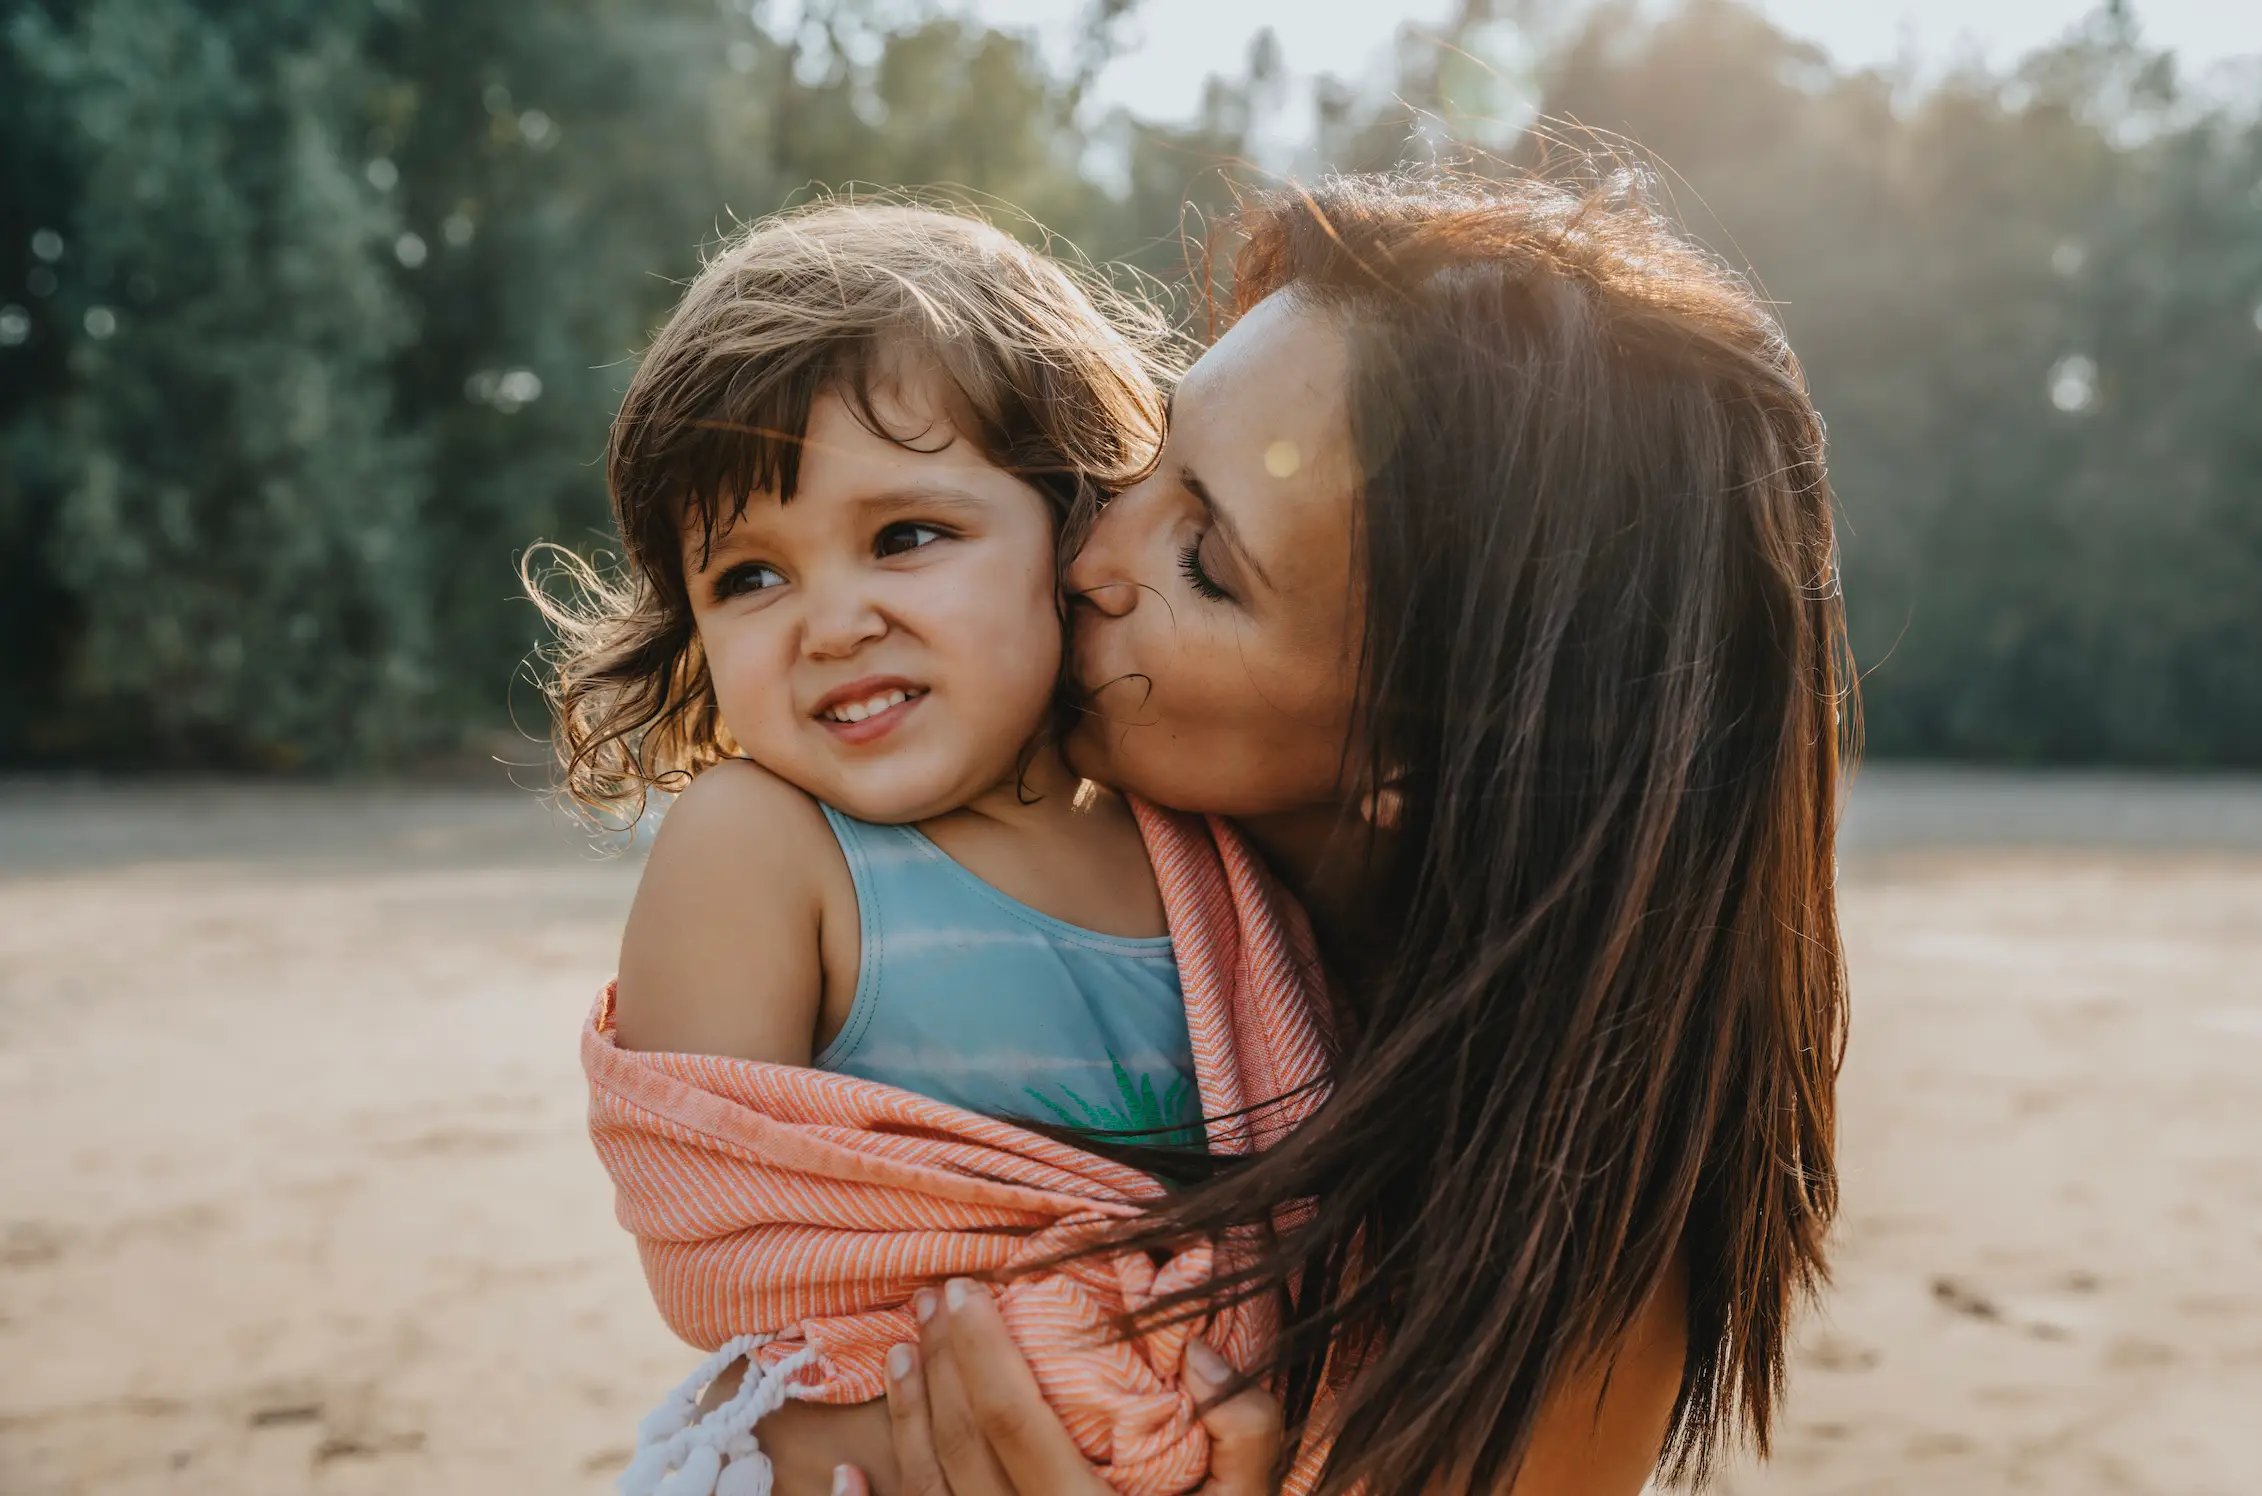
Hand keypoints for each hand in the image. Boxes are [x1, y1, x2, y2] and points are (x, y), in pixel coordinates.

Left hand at [832, 1277, 1284, 1495]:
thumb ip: (1246, 1430)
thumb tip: (1198, 1353)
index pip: (1012, 1420)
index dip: (980, 1349)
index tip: (967, 1286)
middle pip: (959, 1447)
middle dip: (941, 1362)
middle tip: (931, 1298)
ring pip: (928, 1492)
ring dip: (906, 1418)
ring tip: (899, 1354)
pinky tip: (847, 1474)